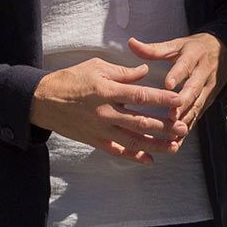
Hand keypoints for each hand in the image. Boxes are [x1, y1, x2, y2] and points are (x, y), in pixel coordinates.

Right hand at [30, 58, 188, 164]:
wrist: (43, 101)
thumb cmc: (71, 79)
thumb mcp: (96, 67)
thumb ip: (122, 72)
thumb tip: (144, 71)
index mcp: (107, 91)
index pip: (140, 95)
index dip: (161, 98)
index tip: (179, 99)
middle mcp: (106, 113)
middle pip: (140, 121)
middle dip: (164, 126)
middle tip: (183, 127)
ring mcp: (100, 129)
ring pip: (132, 140)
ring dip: (155, 144)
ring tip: (174, 146)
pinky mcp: (94, 141)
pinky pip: (117, 151)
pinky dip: (134, 156)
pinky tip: (150, 160)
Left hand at [128, 33, 226, 133]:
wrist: (225, 53)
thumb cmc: (193, 49)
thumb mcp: (176, 44)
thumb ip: (154, 49)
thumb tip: (131, 43)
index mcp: (193, 57)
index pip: (185, 66)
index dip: (177, 75)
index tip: (167, 84)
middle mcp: (202, 74)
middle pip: (194, 89)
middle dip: (184, 103)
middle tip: (171, 115)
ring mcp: (207, 90)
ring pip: (197, 106)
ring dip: (186, 119)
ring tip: (174, 132)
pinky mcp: (207, 102)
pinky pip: (197, 116)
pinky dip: (188, 128)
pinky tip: (177, 141)